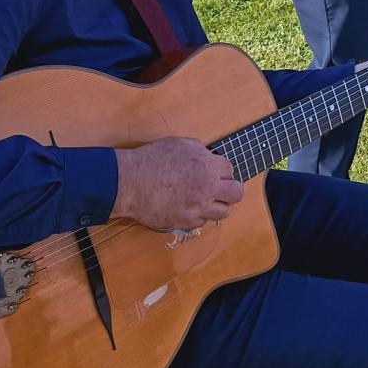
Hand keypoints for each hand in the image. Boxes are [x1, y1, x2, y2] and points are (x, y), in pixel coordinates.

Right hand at [111, 137, 242, 232]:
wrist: (131, 182)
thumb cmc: (152, 160)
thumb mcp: (180, 144)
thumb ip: (200, 151)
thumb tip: (207, 157)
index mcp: (208, 167)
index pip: (230, 169)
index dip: (221, 170)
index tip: (215, 171)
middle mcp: (208, 189)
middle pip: (236, 193)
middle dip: (231, 188)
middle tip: (221, 188)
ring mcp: (198, 209)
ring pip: (224, 212)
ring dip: (219, 205)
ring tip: (209, 200)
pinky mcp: (185, 223)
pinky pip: (202, 222)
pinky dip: (199, 215)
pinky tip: (190, 207)